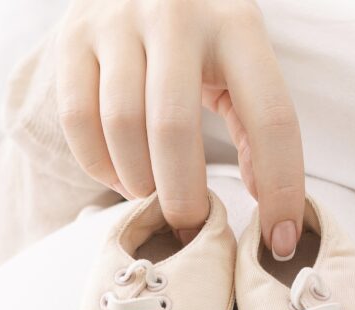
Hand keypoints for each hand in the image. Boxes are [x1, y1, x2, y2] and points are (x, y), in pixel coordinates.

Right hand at [55, 0, 304, 256]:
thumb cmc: (197, 31)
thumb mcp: (239, 56)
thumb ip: (255, 122)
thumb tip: (269, 203)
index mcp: (238, 23)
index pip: (270, 115)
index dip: (281, 187)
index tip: (280, 242)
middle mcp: (177, 14)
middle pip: (174, 127)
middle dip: (182, 195)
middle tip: (188, 224)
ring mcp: (118, 22)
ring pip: (121, 125)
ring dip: (136, 181)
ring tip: (150, 198)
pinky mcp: (73, 38)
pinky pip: (77, 120)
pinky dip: (98, 164)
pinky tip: (117, 176)